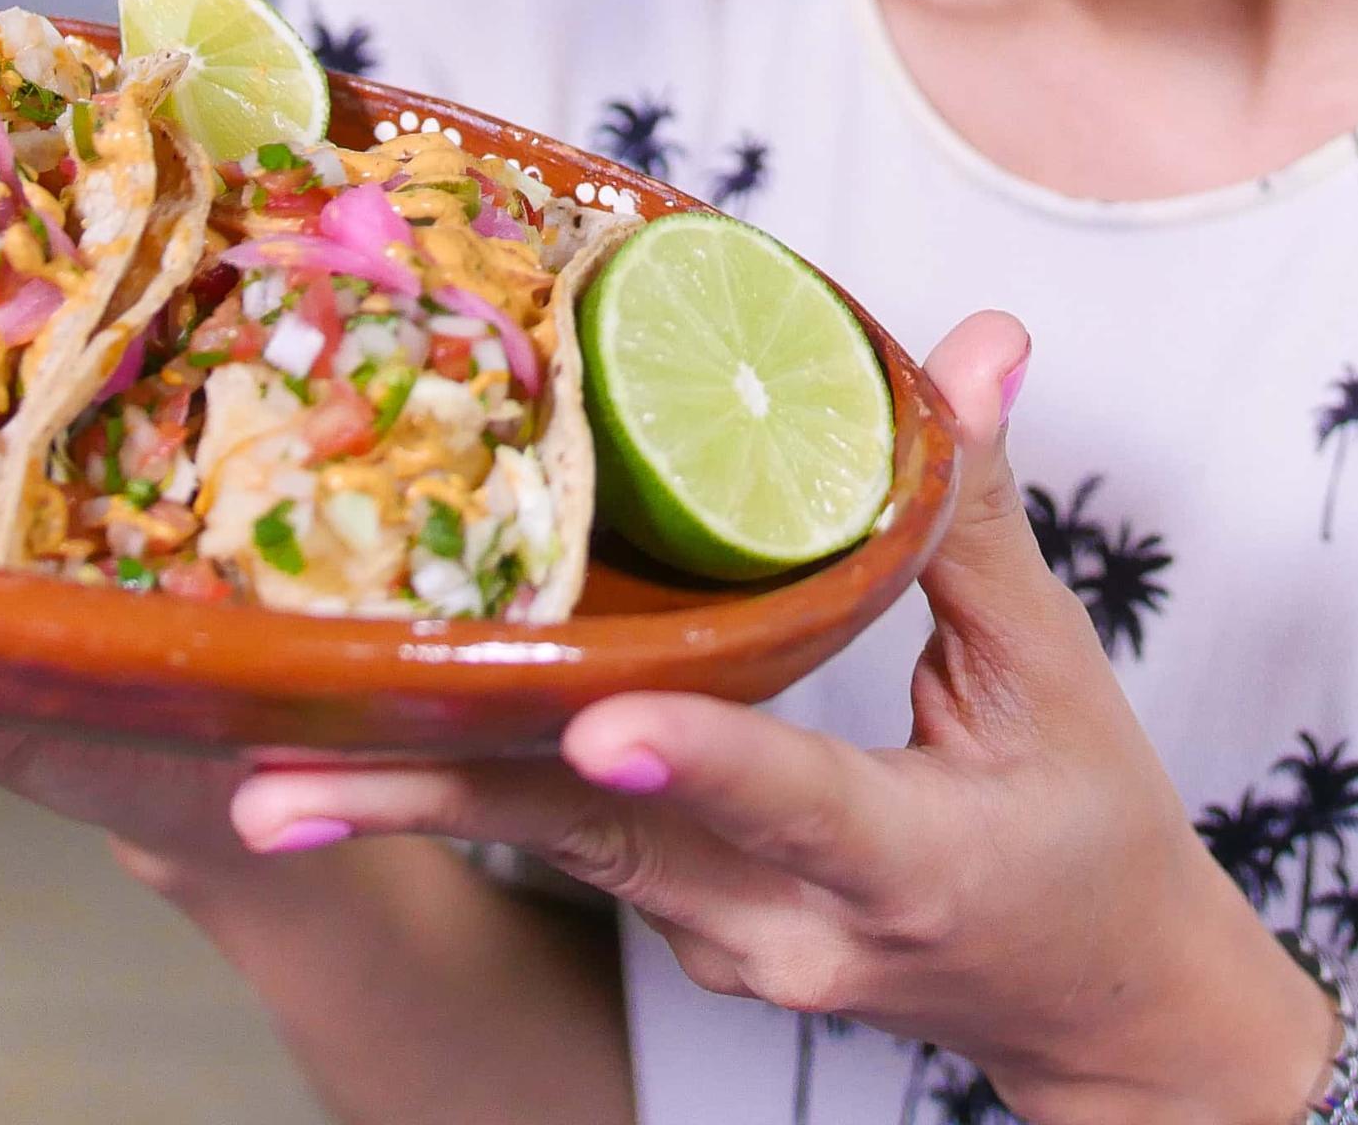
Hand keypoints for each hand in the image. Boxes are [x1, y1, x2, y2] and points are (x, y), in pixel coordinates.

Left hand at [223, 313, 1338, 1124]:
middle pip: (594, 844)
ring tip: (262, 769)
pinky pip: (566, 842)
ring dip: (412, 802)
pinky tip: (356, 737)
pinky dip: (473, 781)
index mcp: (908, 860)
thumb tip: (982, 343)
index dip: (700, 762)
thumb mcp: (1056, 678)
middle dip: (430, 810)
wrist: (1095, 1013)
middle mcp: (786, 920)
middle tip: (272, 787)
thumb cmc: (1087, 837)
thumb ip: (980, 517)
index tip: (600, 728)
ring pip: (554, 848)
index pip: (795, 805)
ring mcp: (720, 939)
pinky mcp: (680, 923)